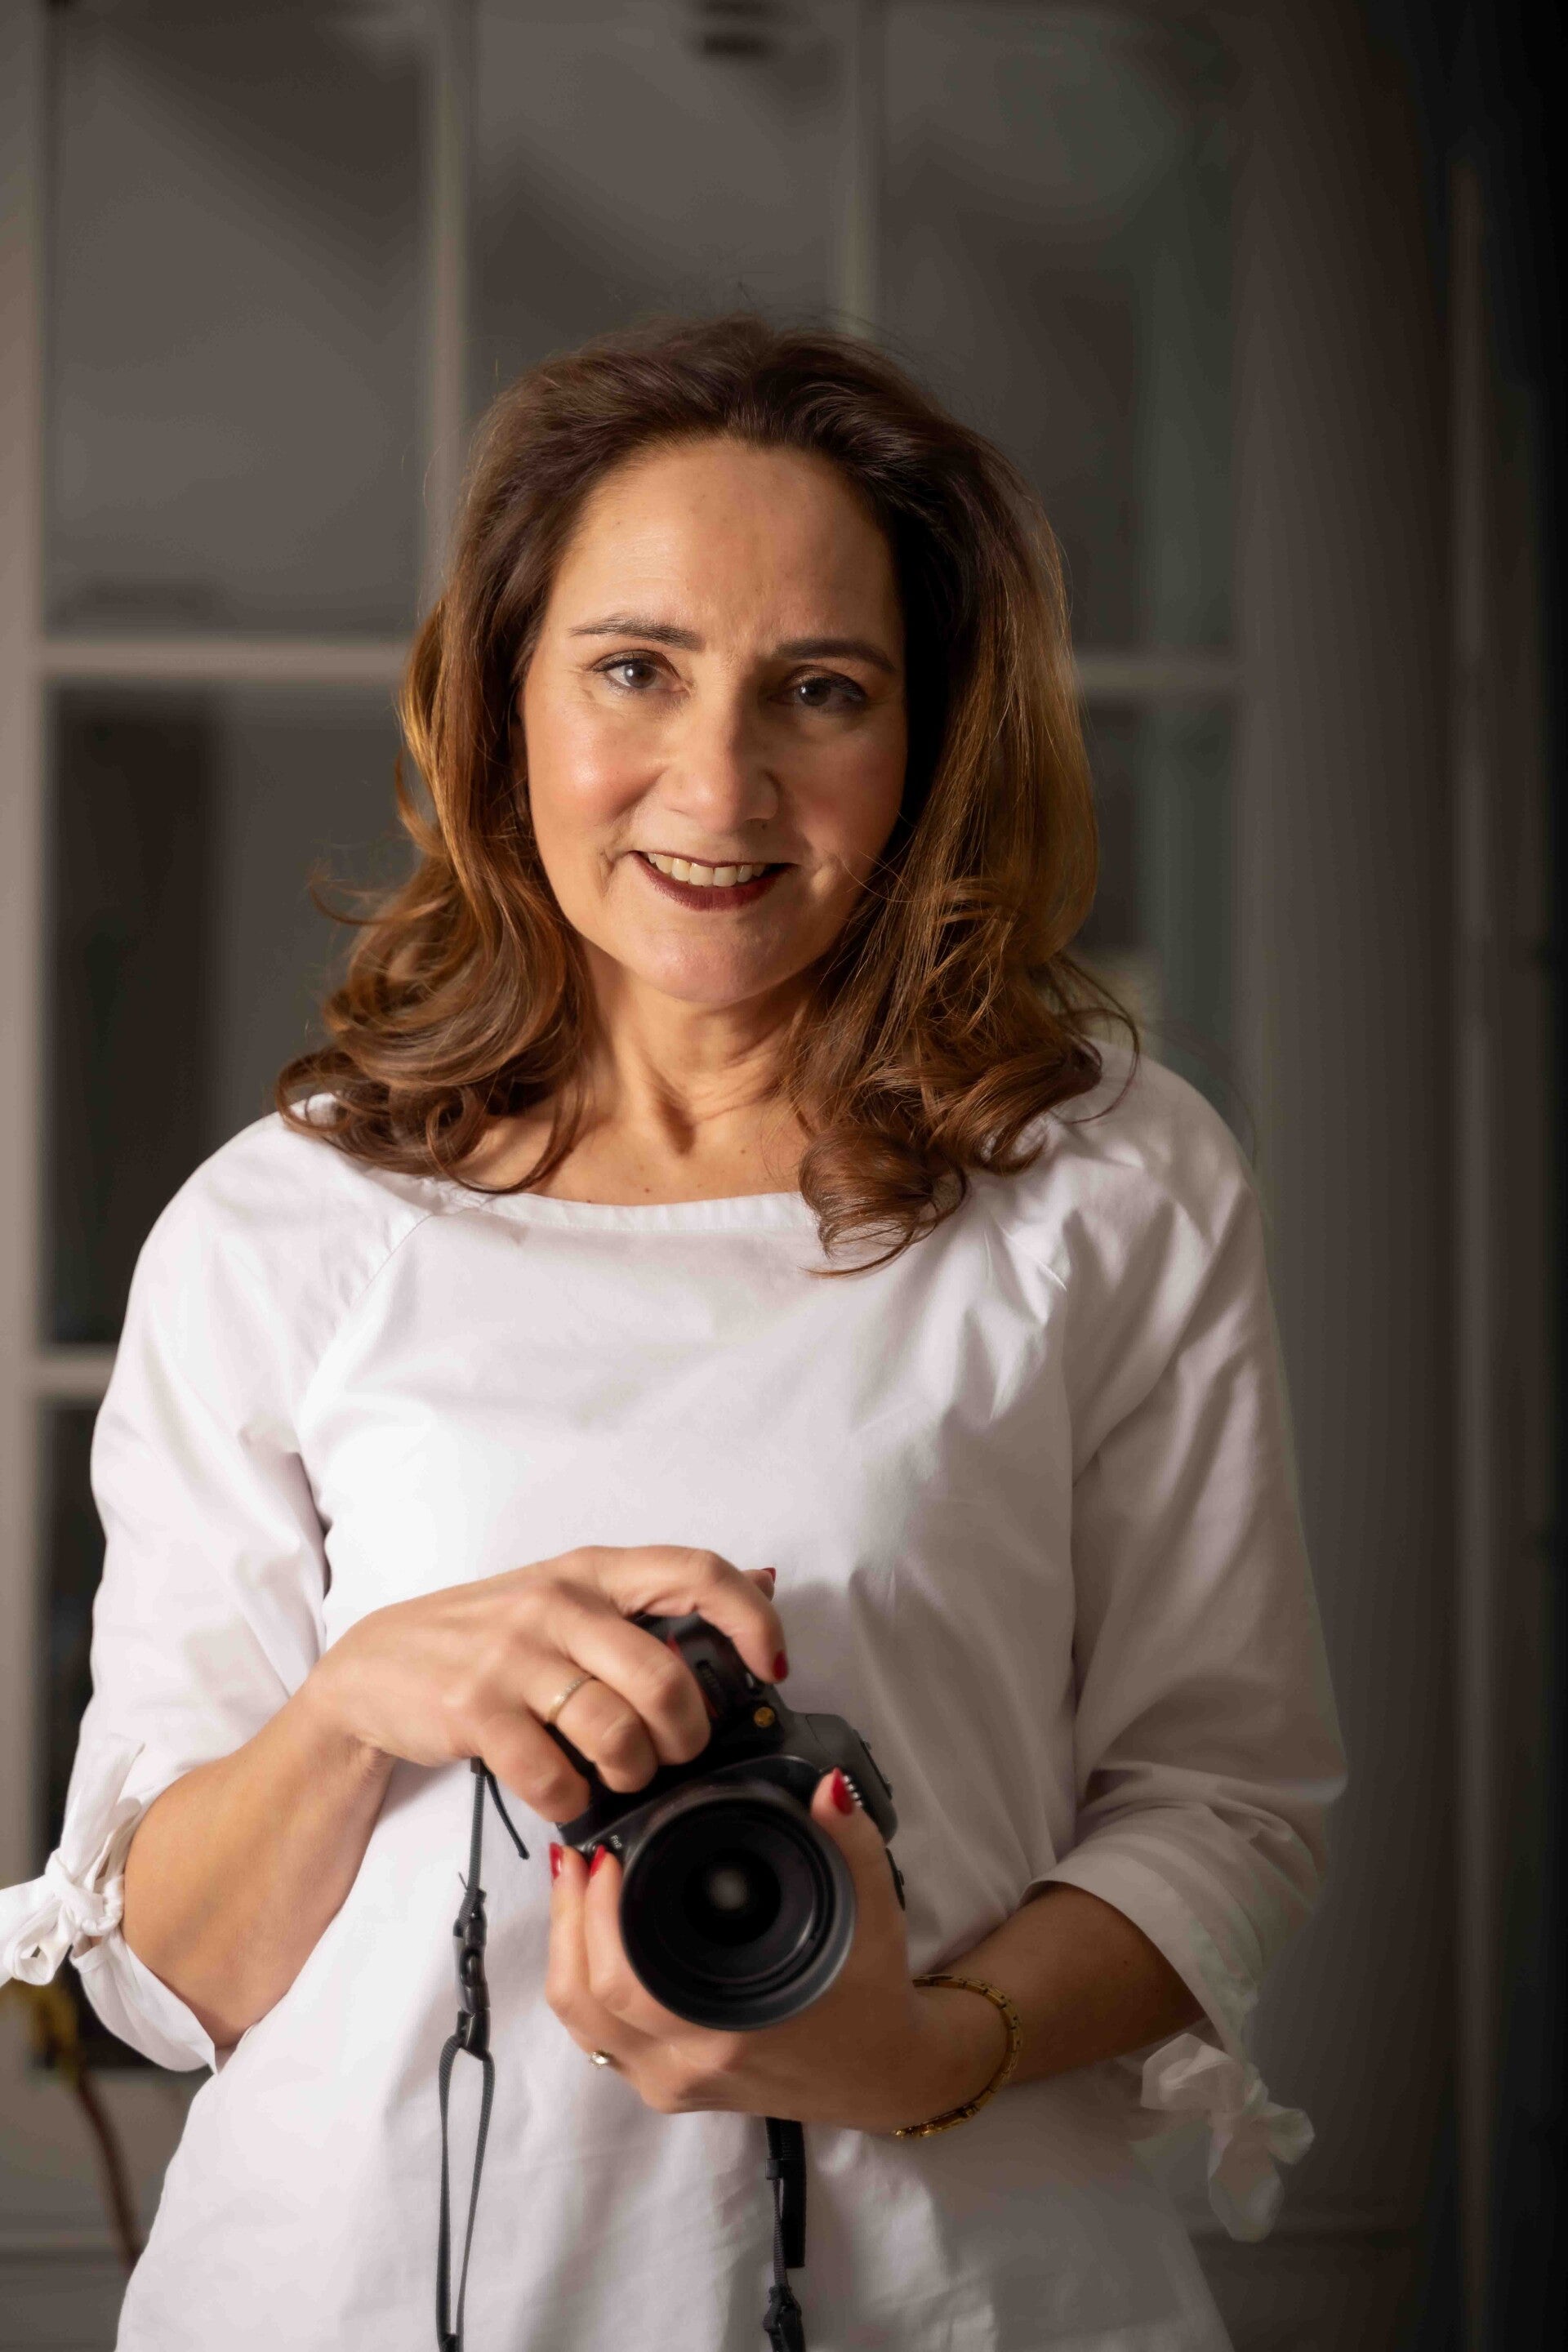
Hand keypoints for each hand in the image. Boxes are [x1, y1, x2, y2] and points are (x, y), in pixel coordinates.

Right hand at [305, 1548, 784, 1820]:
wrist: (372, 1670)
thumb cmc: (488, 1639)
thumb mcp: (568, 1600)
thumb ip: (653, 1600)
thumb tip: (765, 1581)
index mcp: (593, 1571)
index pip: (698, 1572)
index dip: (752, 1621)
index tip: (772, 1668)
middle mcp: (558, 1603)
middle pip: (665, 1679)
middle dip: (687, 1735)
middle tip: (676, 1754)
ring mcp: (512, 1656)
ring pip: (616, 1732)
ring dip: (632, 1773)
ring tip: (619, 1776)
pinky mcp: (474, 1710)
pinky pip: (553, 1776)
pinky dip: (571, 1800)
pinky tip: (564, 1792)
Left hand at [544, 1766, 1008, 2133]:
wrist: (881, 2072)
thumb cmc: (872, 1992)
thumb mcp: (872, 1911)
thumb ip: (849, 1845)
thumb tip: (827, 1786)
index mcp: (731, 2028)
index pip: (623, 1980)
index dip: (596, 1914)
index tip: (604, 1854)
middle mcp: (689, 2065)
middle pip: (584, 1999)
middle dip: (569, 1917)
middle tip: (580, 1855)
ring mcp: (670, 2083)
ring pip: (581, 2022)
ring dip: (565, 1949)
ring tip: (574, 1884)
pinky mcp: (665, 2086)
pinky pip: (598, 2037)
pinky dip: (580, 1981)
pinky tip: (585, 1932)